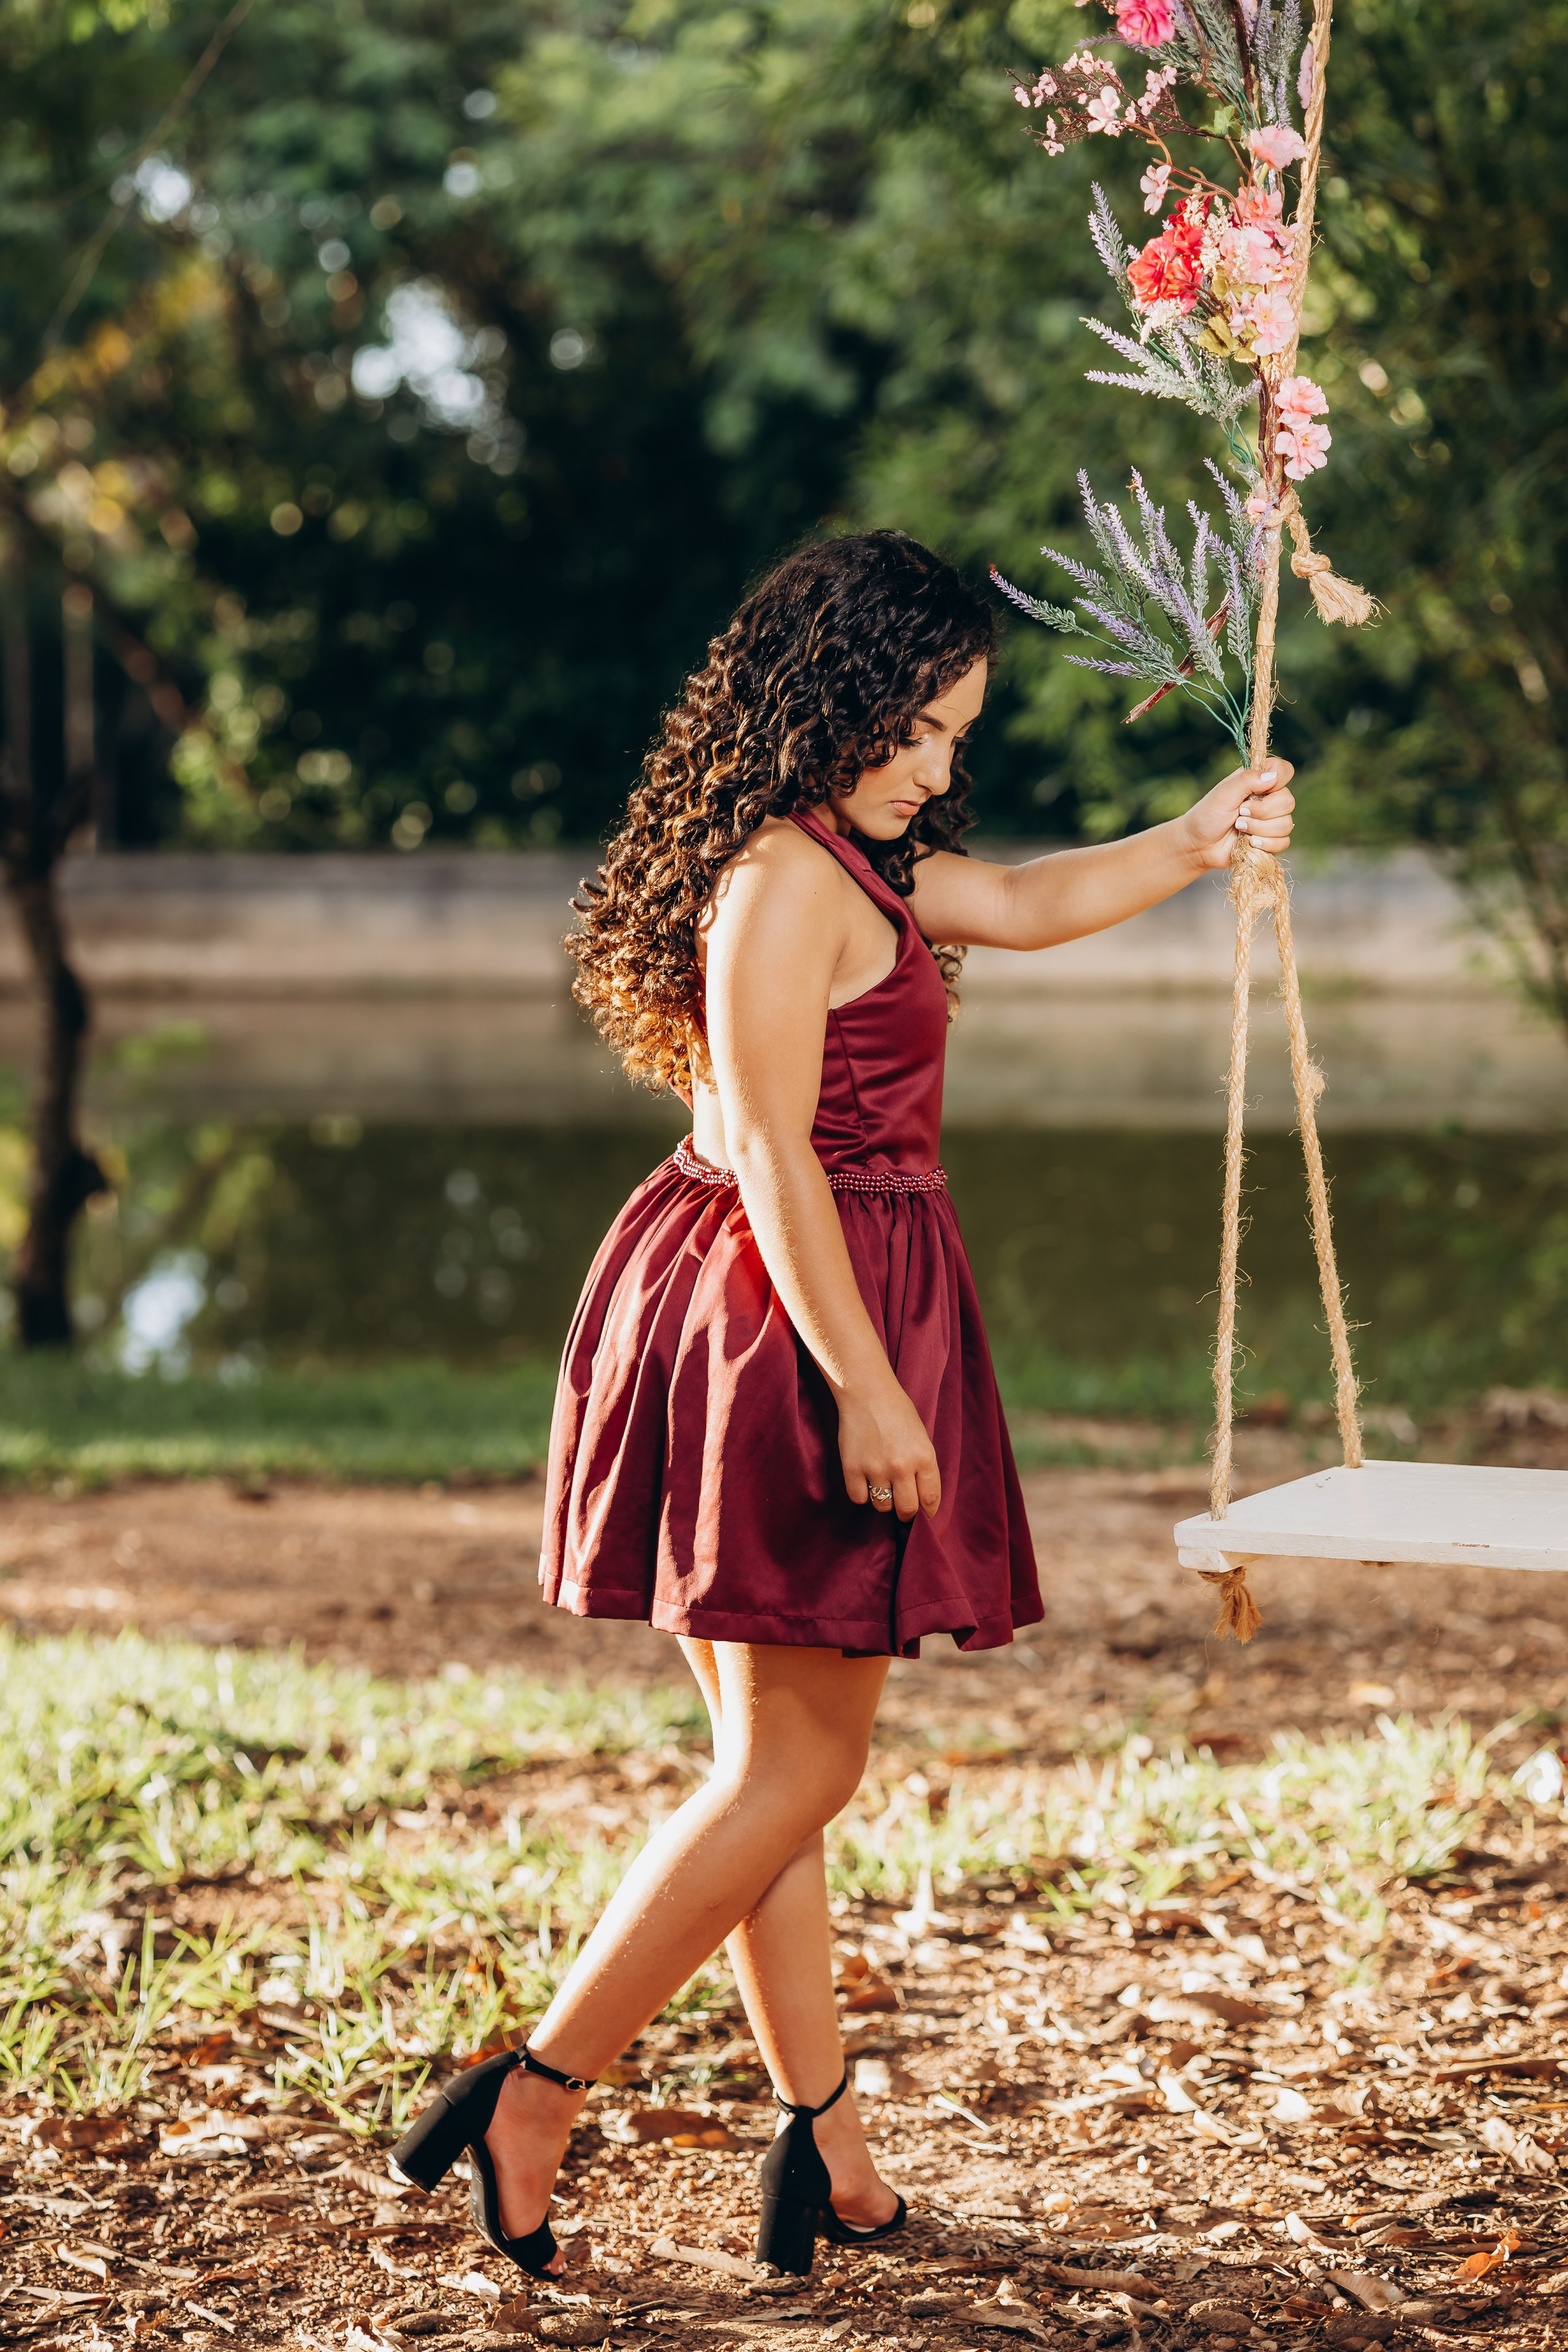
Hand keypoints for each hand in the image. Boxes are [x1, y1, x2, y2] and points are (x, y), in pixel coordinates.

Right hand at [838, 1380, 940, 1521]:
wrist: (868, 1393)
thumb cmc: (898, 1412)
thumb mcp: (922, 1438)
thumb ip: (923, 1468)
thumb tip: (922, 1500)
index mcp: (924, 1457)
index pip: (930, 1499)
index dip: (928, 1511)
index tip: (924, 1513)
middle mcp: (902, 1467)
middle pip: (907, 1509)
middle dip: (906, 1511)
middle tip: (903, 1506)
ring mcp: (875, 1469)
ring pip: (882, 1506)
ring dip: (884, 1500)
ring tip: (882, 1485)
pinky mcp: (852, 1468)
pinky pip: (859, 1498)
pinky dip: (862, 1493)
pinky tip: (865, 1479)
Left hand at [1180, 759, 1294, 870]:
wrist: (1198, 845)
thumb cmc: (1208, 815)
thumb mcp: (1224, 793)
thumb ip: (1247, 780)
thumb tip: (1273, 777)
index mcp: (1259, 780)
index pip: (1285, 770)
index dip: (1278, 780)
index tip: (1259, 790)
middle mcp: (1269, 798)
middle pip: (1288, 801)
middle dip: (1262, 811)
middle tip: (1240, 813)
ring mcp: (1271, 820)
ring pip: (1286, 824)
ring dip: (1260, 829)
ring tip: (1239, 828)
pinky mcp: (1270, 840)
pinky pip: (1283, 842)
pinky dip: (1266, 844)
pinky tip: (1249, 843)